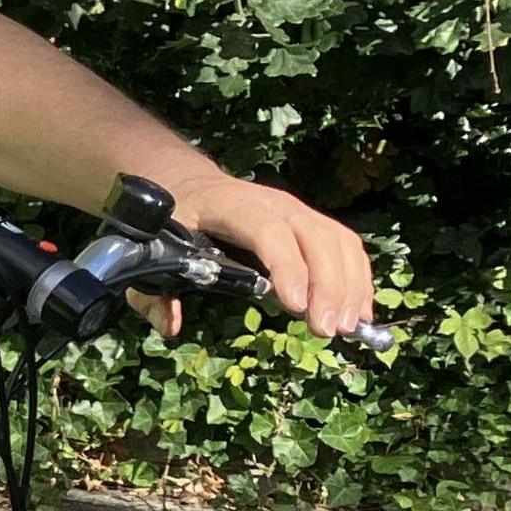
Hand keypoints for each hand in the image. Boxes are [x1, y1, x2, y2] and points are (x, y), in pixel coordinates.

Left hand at [163, 173, 377, 339]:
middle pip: (315, 237)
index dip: (286, 266)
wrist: (188, 182)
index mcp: (230, 205)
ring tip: (348, 326)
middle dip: (328, 285)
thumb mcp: (153, 248)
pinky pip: (345, 245)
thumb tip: (172, 325)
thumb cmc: (173, 218)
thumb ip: (153, 290)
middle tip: (327, 329)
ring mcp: (296, 210)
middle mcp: (272, 203)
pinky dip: (357, 277)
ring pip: (338, 241)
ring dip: (349, 285)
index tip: (295, 306)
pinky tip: (358, 311)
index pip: (267, 230)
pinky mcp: (311, 222)